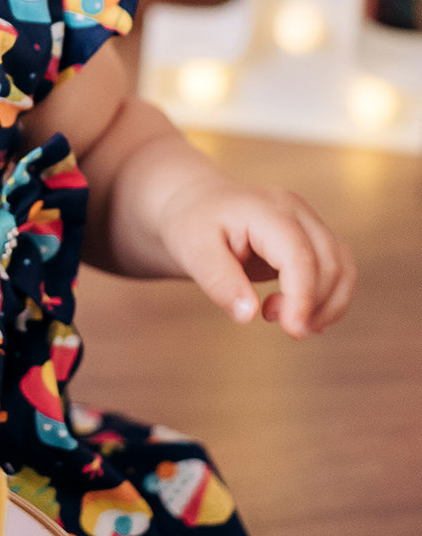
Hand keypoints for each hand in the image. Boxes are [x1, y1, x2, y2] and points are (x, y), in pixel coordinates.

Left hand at [160, 179, 354, 337]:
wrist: (196, 205)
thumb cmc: (192, 226)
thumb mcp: (193, 251)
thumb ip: (220, 282)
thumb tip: (248, 315)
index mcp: (267, 210)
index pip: (300, 256)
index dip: (303, 297)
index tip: (293, 331)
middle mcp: (297, 211)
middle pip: (330, 263)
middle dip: (313, 305)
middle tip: (269, 317)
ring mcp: (309, 222)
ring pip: (343, 268)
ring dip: (325, 305)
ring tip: (282, 317)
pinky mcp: (312, 239)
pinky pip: (338, 271)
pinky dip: (328, 300)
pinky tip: (299, 315)